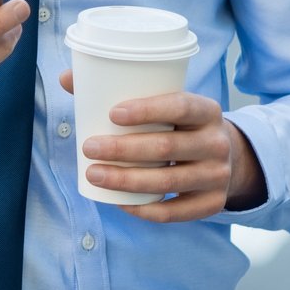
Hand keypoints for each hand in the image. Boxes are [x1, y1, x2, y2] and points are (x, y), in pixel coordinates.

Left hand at [61, 70, 265, 221]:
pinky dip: (145, 209)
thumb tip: (66, 78)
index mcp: (207, 110)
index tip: (111, 114)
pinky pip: (175, 211)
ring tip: (93, 174)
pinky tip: (119, 202)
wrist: (223, 156)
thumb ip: (119, 88)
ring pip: (167, 181)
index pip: (180, 106)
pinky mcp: (213, 203)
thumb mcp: (165, 103)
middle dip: (122, 150)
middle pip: (166, 147)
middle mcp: (218, 142)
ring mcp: (218, 175)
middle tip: (88, 148)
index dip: (147, 110)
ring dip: (125, 180)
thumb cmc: (179, 125)